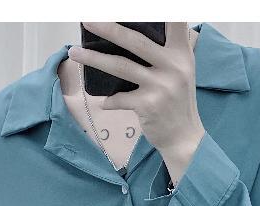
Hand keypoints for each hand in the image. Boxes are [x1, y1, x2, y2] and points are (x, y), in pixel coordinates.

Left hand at [68, 21, 205, 185]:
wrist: (184, 138)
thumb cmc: (178, 102)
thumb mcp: (182, 71)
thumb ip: (166, 52)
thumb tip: (130, 34)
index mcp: (182, 53)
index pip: (174, 21)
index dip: (161, 11)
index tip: (135, 5)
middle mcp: (173, 66)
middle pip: (135, 41)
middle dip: (108, 28)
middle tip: (86, 19)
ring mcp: (160, 86)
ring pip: (120, 66)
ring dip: (94, 59)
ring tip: (74, 52)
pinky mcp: (148, 106)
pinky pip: (120, 98)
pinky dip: (109, 100)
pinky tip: (104, 101)